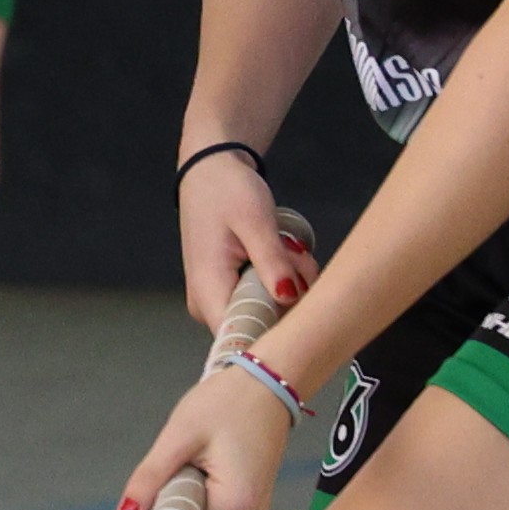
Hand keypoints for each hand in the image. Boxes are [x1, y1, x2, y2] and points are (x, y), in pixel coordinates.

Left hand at [117, 351, 296, 509]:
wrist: (268, 385)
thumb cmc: (229, 402)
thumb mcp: (179, 436)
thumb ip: (151, 478)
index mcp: (235, 505)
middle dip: (171, 501)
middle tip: (181, 461)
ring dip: (185, 494)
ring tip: (200, 456)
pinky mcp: (248, 507)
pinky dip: (198, 491)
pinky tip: (209, 462)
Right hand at [175, 152, 308, 335]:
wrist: (209, 172)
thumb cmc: (227, 192)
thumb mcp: (255, 220)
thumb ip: (271, 261)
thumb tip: (288, 297)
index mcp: (208, 289)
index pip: (239, 337)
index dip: (275, 330)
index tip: (302, 303)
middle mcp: (206, 304)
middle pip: (258, 325)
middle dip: (290, 299)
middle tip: (299, 260)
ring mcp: (215, 299)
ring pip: (264, 312)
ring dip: (289, 287)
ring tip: (292, 252)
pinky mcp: (226, 291)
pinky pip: (261, 300)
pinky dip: (280, 282)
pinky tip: (284, 257)